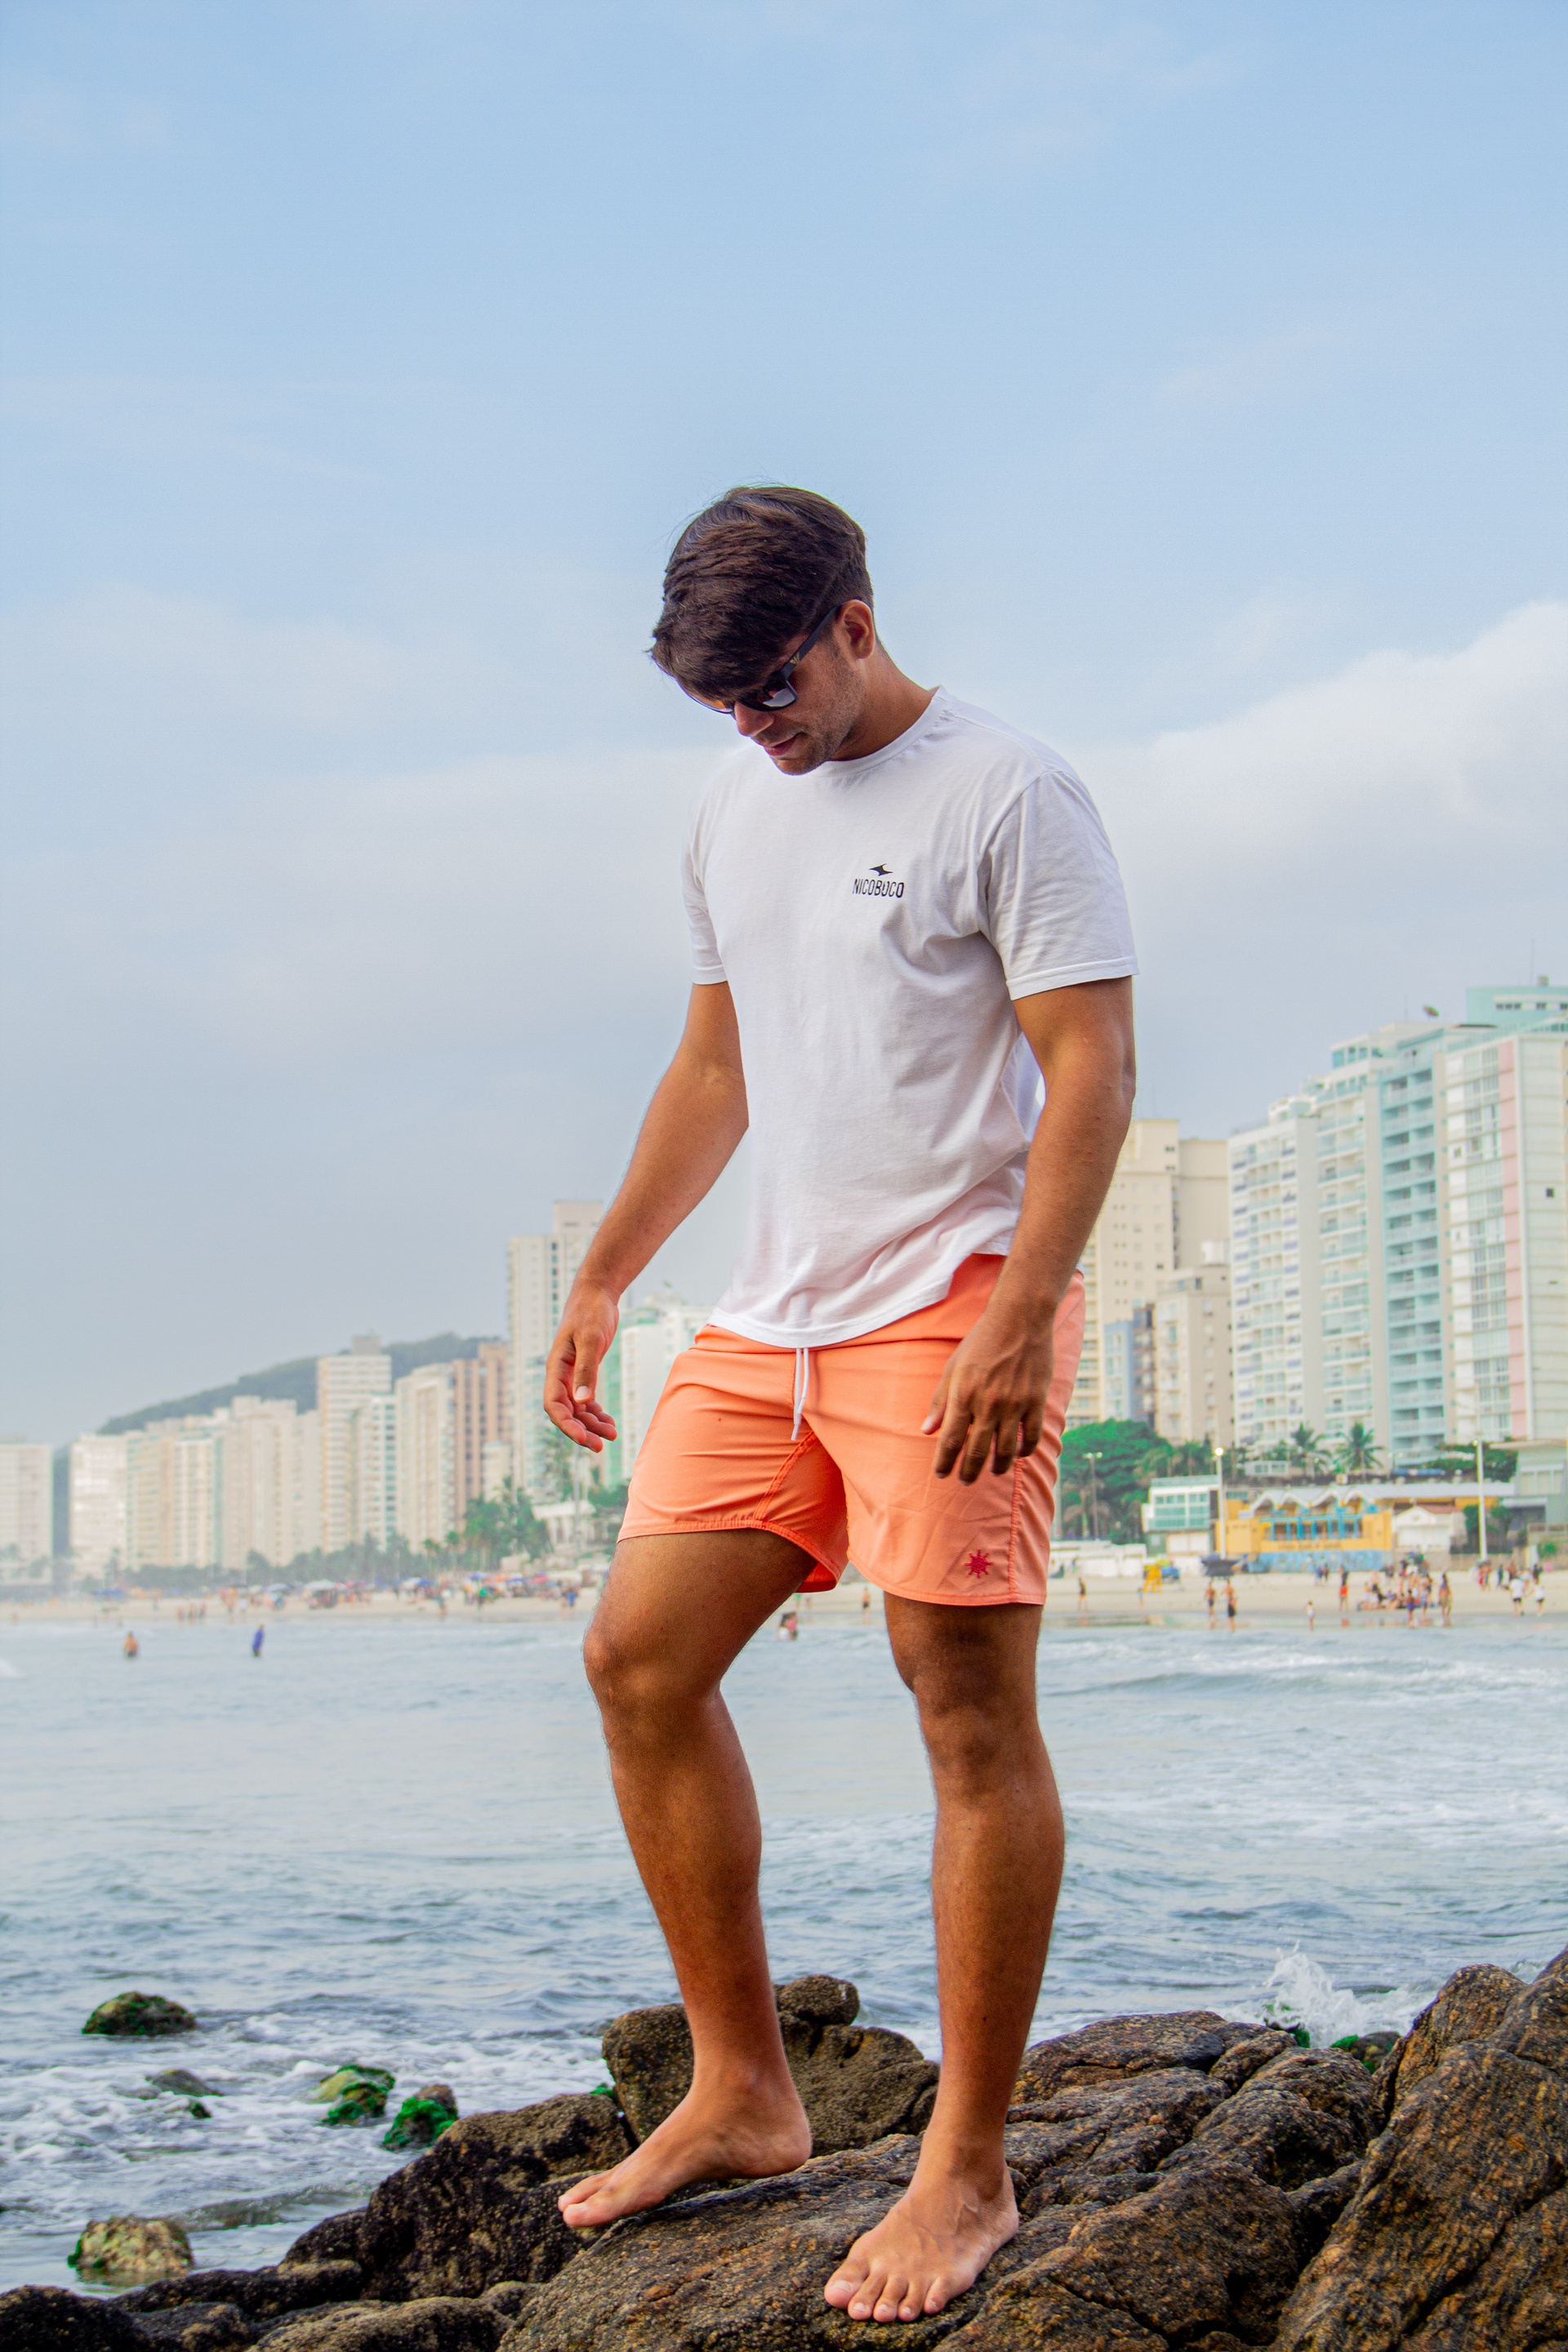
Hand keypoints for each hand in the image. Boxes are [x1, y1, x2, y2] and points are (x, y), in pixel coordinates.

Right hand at [544, 1280, 621, 1451]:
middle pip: (565, 1412)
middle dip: (581, 1431)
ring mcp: (571, 1374)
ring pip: (577, 1409)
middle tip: (602, 1446)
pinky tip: (609, 1421)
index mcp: (555, 1367)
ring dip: (591, 1424)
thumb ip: (587, 1370)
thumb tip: (582, 1402)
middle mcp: (560, 1374)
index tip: (584, 1440)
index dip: (567, 1426)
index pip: (554, 1405)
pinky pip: (585, 1400)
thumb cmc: (591, 1312)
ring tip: (613, 1434)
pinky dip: (595, 1413)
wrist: (597, 1293)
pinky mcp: (584, 1371)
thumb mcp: (591, 1339)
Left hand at [923, 1300, 1055, 1483]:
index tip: (941, 1475)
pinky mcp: (1036, 1401)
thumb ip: (940, 1402)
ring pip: (1005, 1451)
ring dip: (997, 1468)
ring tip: (993, 1472)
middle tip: (964, 1482)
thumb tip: (927, 1431)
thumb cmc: (980, 1342)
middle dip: (968, 1472)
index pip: (950, 1440)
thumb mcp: (953, 1368)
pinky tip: (1018, 1454)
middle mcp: (988, 1405)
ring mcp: (1014, 1405)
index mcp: (963, 1396)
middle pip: (976, 1452)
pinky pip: (1031, 1437)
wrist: (1018, 1320)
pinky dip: (1024, 1451)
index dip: (944, 1462)